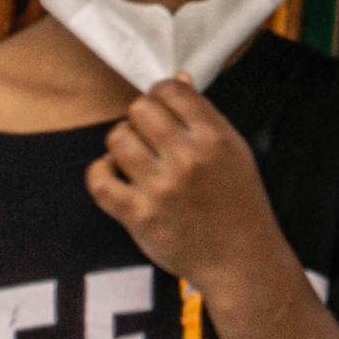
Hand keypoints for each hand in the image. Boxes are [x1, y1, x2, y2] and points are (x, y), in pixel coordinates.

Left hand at [86, 81, 291, 295]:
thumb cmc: (237, 201)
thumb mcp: (234, 150)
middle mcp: (188, 159)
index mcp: (215, 138)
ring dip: (122, 143)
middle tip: (148, 135)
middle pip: (140, 109)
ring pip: (117, 139)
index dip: (160, 93)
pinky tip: (115, 175)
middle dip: (140, 118)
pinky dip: (101, 171)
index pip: (172, 90)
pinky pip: (99, 179)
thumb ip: (204, 115)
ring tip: (133, 157)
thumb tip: (178, 78)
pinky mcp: (139, 216)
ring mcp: (161, 189)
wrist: (240, 259)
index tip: (161, 107)